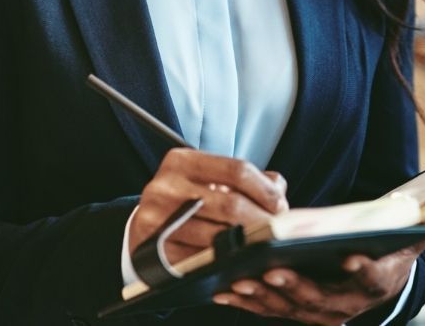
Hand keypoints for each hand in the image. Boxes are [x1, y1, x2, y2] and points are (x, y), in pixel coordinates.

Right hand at [128, 149, 288, 260]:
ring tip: (262, 247)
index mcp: (181, 161)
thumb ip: (245, 179)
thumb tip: (278, 189)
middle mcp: (165, 186)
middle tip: (278, 232)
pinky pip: (201, 261)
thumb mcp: (208, 179)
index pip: (237, 170)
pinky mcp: (155, 252)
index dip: (265, 190)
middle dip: (262, 221)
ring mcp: (156, 220)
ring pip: (218, 236)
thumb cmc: (186, 201)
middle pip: (231, 205)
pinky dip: (226, 263)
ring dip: (247, 245)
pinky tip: (238, 262)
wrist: (144, 228)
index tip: (281, 206)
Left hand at [213, 191, 424, 322]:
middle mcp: (351, 304)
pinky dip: (246, 303)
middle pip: (323, 299)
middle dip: (296, 288)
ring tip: (241, 280)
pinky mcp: (295, 311)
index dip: (363, 270)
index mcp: (381, 280)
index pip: (375, 278)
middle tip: (271, 272)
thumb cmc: (394, 248)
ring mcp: (321, 312)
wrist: (378, 280)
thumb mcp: (423, 231)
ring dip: (264, 299)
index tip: (350, 258)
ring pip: (290, 309)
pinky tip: (222, 290)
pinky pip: (268, 311)